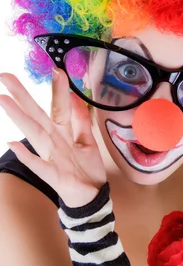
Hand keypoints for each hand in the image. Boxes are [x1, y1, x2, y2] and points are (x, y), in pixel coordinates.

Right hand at [0, 69, 106, 207]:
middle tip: (6, 76)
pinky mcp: (53, 175)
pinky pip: (39, 165)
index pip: (59, 107)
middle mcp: (54, 141)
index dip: (58, 90)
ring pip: (34, 134)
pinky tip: (13, 144)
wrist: (91, 196)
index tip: (56, 69)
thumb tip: (75, 96)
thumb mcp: (88, 141)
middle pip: (37, 115)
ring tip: (4, 100)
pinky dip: (27, 155)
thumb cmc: (86, 168)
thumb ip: (81, 120)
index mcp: (63, 132)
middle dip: (23, 96)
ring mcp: (51, 157)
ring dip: (20, 117)